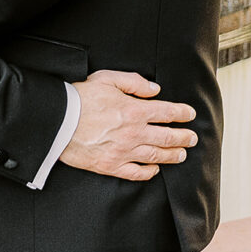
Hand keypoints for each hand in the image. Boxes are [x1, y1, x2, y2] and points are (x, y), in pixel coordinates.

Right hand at [62, 69, 198, 182]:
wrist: (57, 122)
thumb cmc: (80, 99)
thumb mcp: (107, 79)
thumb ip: (134, 82)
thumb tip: (155, 90)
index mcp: (134, 110)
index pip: (168, 112)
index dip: (182, 113)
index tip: (190, 114)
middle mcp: (133, 133)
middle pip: (168, 137)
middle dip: (184, 137)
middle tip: (192, 138)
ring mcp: (123, 152)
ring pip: (156, 156)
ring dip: (172, 155)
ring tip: (181, 155)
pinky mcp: (111, 165)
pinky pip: (136, 173)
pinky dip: (149, 172)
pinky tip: (155, 169)